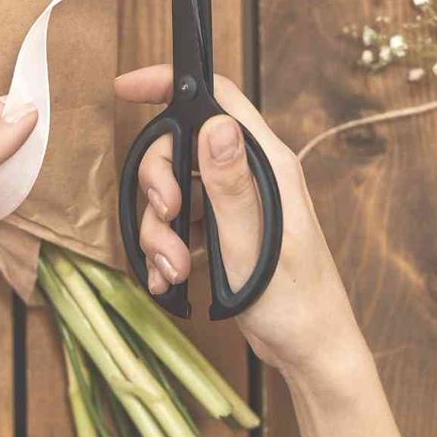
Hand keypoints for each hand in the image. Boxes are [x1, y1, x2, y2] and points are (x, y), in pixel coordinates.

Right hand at [115, 66, 364, 380]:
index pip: (217, 98)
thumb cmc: (295, 302)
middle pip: (182, 147)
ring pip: (175, 189)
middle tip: (164, 217)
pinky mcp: (224, 229)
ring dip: (159, 228)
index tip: (127, 88)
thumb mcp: (252, 243)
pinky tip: (169, 278)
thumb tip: (215, 124)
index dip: (170, 85)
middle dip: (158, 183)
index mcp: (269, 164)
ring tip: (171, 268)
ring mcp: (237, 202)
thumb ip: (231, 185)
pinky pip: (179, 222)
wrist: (309, 351)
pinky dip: (166, 248)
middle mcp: (252, 174)